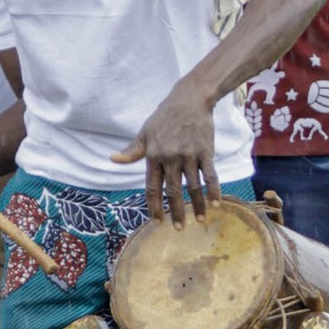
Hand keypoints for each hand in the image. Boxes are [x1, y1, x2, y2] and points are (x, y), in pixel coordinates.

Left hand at [110, 83, 220, 227]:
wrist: (190, 100)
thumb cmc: (164, 117)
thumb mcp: (145, 132)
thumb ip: (132, 151)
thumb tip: (113, 159)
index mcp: (153, 156)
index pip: (152, 187)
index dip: (154, 206)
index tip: (157, 221)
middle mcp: (170, 158)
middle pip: (173, 191)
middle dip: (176, 212)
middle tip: (179, 228)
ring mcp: (189, 155)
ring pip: (193, 187)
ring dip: (196, 206)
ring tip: (199, 220)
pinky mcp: (205, 151)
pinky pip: (210, 175)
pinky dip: (213, 191)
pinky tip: (215, 204)